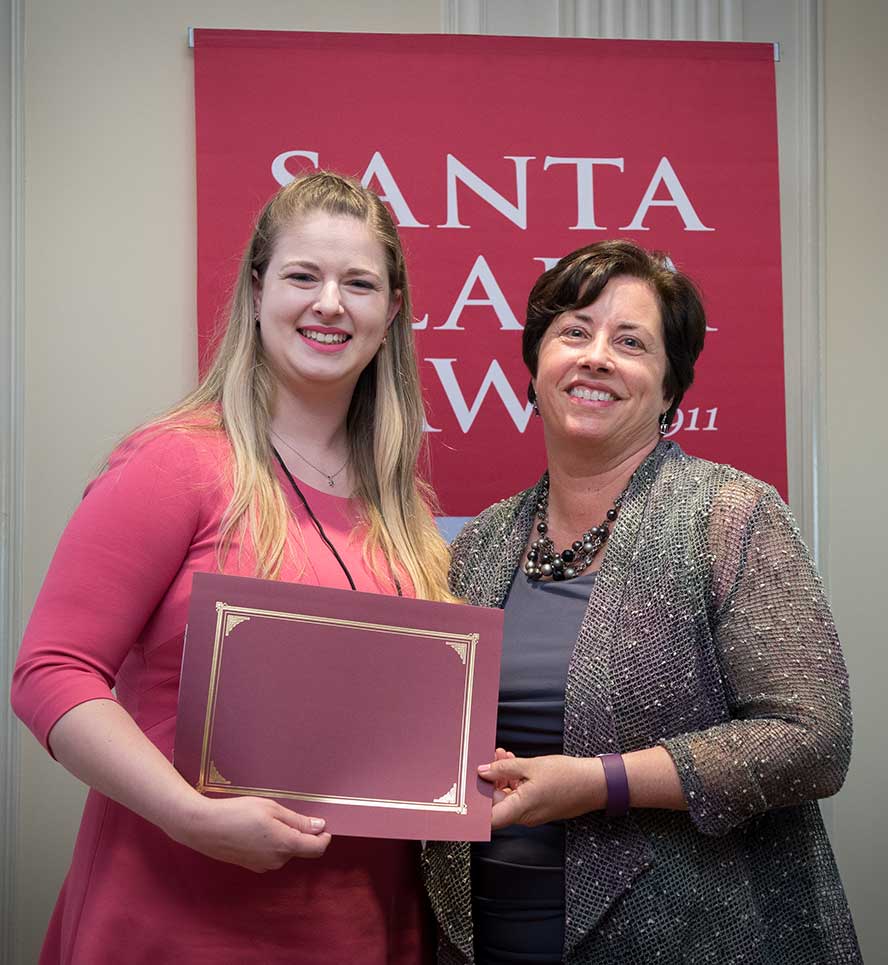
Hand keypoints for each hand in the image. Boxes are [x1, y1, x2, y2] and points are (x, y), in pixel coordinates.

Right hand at [166, 794, 331, 871]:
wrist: (204, 827)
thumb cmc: (238, 812)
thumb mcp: (271, 809)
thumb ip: (297, 820)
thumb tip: (320, 827)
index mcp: (285, 845)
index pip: (316, 849)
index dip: (324, 838)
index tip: (324, 826)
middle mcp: (277, 860)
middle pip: (300, 849)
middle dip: (302, 834)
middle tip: (288, 813)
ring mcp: (263, 865)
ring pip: (285, 852)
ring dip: (285, 838)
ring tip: (268, 818)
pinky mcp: (252, 865)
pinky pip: (271, 855)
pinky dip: (272, 843)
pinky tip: (258, 829)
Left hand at [478, 754, 605, 829]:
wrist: (595, 784)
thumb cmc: (567, 776)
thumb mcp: (531, 766)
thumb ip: (504, 769)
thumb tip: (483, 771)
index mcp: (520, 809)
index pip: (489, 819)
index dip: (474, 808)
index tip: (467, 790)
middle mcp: (524, 816)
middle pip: (496, 802)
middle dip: (490, 779)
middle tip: (491, 757)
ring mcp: (532, 812)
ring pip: (508, 796)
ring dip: (502, 776)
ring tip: (503, 755)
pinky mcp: (538, 807)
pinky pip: (519, 796)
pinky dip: (514, 780)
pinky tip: (515, 764)